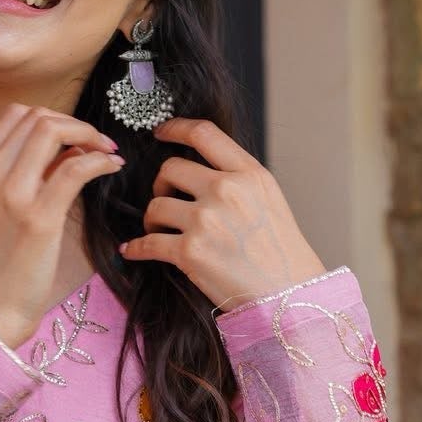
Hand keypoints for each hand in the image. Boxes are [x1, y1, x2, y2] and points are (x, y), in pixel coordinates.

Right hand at [0, 104, 124, 348]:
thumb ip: (18, 178)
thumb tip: (64, 152)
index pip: (14, 116)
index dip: (51, 118)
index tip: (73, 137)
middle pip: (35, 117)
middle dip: (74, 123)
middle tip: (96, 143)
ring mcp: (10, 194)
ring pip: (53, 131)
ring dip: (89, 135)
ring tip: (106, 152)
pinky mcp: (38, 218)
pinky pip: (76, 168)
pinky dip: (100, 160)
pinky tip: (112, 167)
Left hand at [119, 119, 325, 306]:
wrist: (288, 294)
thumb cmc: (281, 252)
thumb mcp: (269, 199)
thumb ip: (238, 178)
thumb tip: (201, 170)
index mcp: (249, 174)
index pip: (204, 134)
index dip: (175, 128)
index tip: (161, 133)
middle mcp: (226, 190)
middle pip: (170, 168)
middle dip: (162, 185)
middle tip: (167, 201)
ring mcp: (206, 220)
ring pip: (155, 205)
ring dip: (152, 219)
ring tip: (161, 231)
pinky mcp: (190, 252)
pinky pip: (147, 243)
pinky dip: (136, 248)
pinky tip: (133, 250)